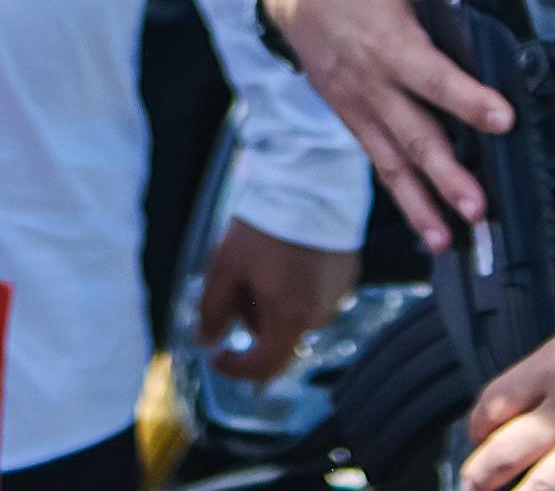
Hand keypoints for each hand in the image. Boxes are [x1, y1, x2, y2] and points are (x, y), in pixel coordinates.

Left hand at [194, 218, 361, 382]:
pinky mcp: (348, 278)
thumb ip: (212, 311)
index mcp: (290, 319)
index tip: (218, 354)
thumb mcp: (225, 268)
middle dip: (253, 326)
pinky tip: (287, 260)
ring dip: (276, 307)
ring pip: (298, 319)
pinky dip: (297, 291)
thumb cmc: (263, 229)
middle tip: (237, 291)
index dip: (236, 368)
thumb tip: (206, 341)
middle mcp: (320, 316)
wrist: (310, 187)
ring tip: (264, 267)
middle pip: (281, 341)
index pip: (264, 367)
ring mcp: (338, 297)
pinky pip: (316, 298)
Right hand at [261, 0, 512, 250]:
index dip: (469, 100)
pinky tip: (429, 228)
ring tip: (449, 237)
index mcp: (388, 41)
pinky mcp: (354, 123)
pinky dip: (406, 199)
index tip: (503, 120)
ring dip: (424, 204)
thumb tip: (500, 24)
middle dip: (448, 175)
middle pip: (415, 134)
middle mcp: (371, 82)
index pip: (435, 77)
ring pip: (395, 163)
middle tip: (478, 206)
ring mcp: (359, 108)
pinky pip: (382, 165)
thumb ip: (448, 3)